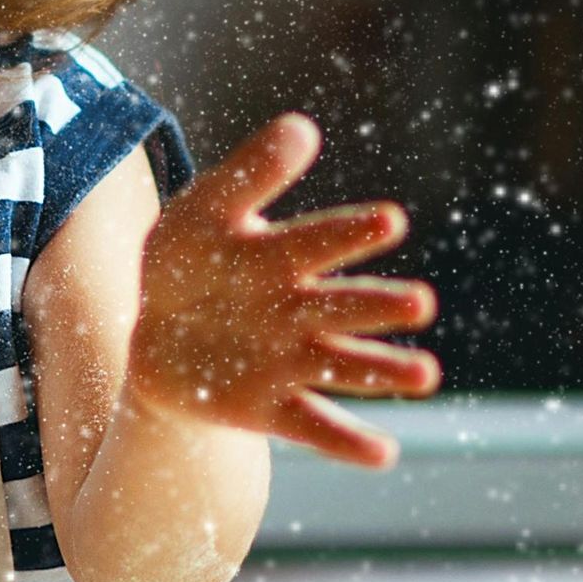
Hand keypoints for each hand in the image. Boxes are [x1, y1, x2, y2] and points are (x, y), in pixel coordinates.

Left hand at [127, 114, 439, 467]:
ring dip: (384, 371)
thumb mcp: (204, 211)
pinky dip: (347, 443)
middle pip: (344, 306)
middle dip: (379, 305)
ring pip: (343, 366)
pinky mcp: (272, 408)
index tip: (391, 220)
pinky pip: (314, 426)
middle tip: (420, 302)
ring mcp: (290, 360)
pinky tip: (384, 455)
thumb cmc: (190, 261)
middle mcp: (299, 309)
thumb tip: (302, 127)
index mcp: (282, 256)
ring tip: (426, 376)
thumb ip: (249, 174)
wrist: (156, 334)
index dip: (351, 232)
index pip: (320, 241)